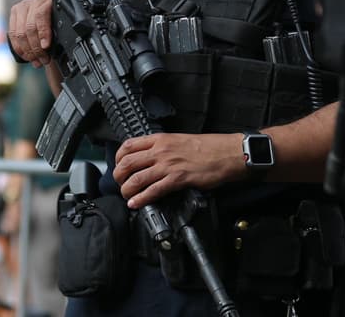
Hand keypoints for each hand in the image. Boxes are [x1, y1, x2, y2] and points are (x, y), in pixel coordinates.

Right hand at [8, 0, 53, 66]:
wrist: (49, 8)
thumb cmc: (57, 16)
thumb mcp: (60, 20)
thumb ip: (57, 30)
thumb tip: (53, 49)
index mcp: (47, 0)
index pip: (41, 16)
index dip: (43, 33)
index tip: (46, 47)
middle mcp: (33, 1)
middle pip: (29, 27)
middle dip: (36, 48)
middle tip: (43, 60)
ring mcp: (22, 6)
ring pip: (19, 33)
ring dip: (28, 51)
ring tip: (36, 61)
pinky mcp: (14, 13)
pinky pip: (12, 34)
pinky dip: (19, 48)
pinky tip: (26, 56)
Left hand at [113, 133, 242, 208]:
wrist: (226, 153)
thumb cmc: (208, 147)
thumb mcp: (179, 139)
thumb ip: (163, 147)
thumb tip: (150, 159)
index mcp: (161, 139)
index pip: (128, 146)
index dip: (118, 159)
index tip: (118, 167)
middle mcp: (161, 150)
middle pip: (127, 163)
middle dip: (119, 177)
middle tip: (121, 184)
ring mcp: (168, 165)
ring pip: (136, 178)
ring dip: (127, 190)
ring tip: (127, 196)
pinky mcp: (177, 179)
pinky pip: (153, 190)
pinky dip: (141, 199)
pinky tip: (137, 204)